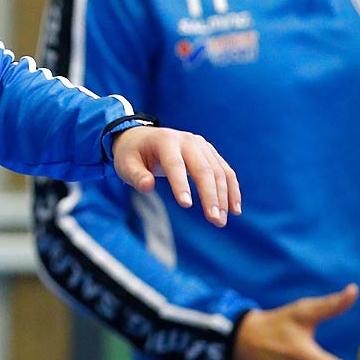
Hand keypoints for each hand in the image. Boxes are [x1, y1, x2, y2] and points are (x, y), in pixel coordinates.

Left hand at [111, 126, 240, 226]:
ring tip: (221, 221)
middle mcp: (187, 140)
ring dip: (224, 197)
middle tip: (214, 220)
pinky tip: (234, 210)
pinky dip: (232, 190)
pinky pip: (225, 172)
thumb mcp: (125, 164)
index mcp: (165, 140)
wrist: (142, 138)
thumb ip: (136, 176)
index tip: (186, 205)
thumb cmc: (131, 154)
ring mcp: (201, 145)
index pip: (175, 164)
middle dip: (210, 196)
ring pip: (219, 172)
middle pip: (204, 169)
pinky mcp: (210, 153)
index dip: (180, 185)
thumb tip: (147, 186)